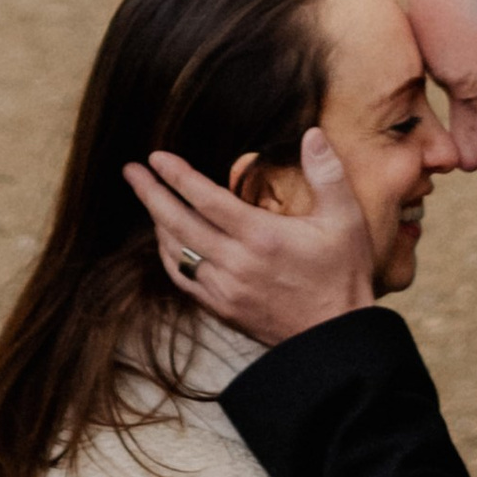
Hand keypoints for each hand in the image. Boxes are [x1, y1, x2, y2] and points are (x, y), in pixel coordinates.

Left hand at [122, 130, 376, 342]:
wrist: (336, 342)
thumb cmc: (342, 277)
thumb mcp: (345, 220)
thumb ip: (327, 173)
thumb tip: (311, 134)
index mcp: (261, 237)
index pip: (206, 200)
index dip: (177, 176)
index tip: (156, 157)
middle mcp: (235, 264)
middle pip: (178, 224)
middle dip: (150, 194)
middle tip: (131, 171)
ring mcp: (224, 290)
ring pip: (175, 254)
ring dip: (158, 224)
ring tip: (149, 200)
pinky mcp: (222, 309)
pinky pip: (183, 280)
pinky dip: (170, 257)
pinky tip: (169, 243)